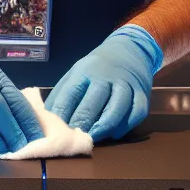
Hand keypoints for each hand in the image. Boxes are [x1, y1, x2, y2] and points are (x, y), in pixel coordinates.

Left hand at [45, 26, 162, 141]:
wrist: (130, 49)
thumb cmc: (97, 68)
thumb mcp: (76, 73)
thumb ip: (63, 95)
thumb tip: (47, 120)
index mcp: (85, 71)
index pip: (71, 94)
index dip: (63, 114)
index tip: (55, 130)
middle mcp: (106, 76)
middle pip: (93, 102)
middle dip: (82, 123)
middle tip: (73, 139)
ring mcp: (126, 85)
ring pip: (116, 109)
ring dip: (103, 127)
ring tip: (92, 138)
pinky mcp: (142, 94)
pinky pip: (136, 113)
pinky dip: (125, 126)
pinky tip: (114, 132)